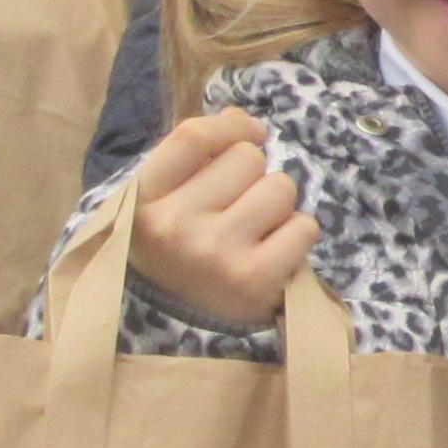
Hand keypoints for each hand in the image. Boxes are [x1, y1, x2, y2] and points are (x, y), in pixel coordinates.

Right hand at [126, 110, 319, 329]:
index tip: (248, 134)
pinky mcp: (255, 280)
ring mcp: (215, 254)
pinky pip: (305, 226)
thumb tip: (243, 120)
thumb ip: (196, 152)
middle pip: (248, 158)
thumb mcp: (165, 197)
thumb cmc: (174, 248)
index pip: (195, 136)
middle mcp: (175, 226)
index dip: (232, 127)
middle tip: (235, 208)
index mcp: (143, 200)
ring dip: (276, 205)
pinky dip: (296, 235)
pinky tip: (271, 252)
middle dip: (252, 176)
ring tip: (252, 231)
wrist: (174, 328)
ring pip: (281, 188)